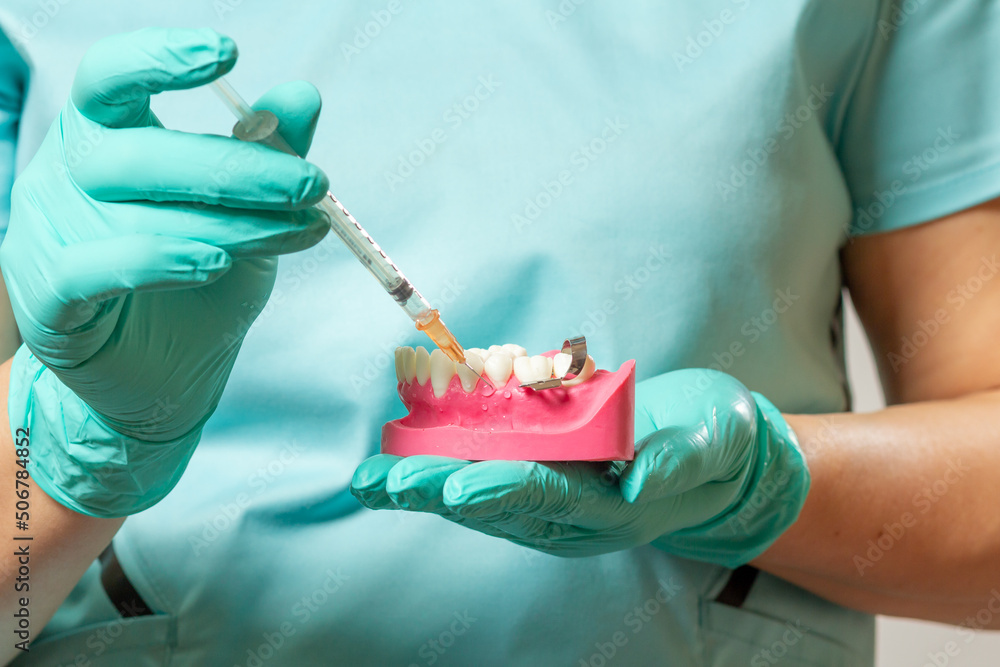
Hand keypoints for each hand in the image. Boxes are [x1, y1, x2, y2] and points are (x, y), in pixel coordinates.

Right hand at [2, 28, 328, 516]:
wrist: (165, 378)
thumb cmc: (202, 286)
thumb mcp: (247, 216)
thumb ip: (269, 159)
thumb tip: (301, 95)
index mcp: (107, 140)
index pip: (110, 78)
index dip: (158, 57)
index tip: (227, 52)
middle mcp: (67, 178)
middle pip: (139, 154)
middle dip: (238, 168)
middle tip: (312, 183)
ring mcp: (48, 238)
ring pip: (134, 216)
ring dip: (227, 222)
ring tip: (295, 228)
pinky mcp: (49, 302)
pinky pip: (90, 271)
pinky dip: (155, 262)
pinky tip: (211, 262)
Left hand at [352, 369, 809, 565]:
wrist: (712, 451)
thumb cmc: (716, 444)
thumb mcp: (715, 444)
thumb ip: (679, 461)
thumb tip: (638, 481)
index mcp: (610, 509)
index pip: (548, 496)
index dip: (500, 491)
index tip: (455, 488)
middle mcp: (571, 510)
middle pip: (495, 501)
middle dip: (434, 491)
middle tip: (378, 485)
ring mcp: (552, 496)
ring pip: (479, 492)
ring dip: (423, 484)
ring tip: (369, 480)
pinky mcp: (542, 474)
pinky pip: (486, 472)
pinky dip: (443, 463)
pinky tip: (400, 459)